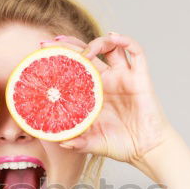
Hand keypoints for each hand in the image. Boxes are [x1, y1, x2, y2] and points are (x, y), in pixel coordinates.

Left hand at [42, 32, 170, 168]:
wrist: (147, 151)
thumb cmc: (121, 145)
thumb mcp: (94, 143)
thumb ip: (78, 142)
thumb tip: (61, 142)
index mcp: (94, 92)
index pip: (76, 67)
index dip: (62, 57)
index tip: (42, 51)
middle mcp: (108, 80)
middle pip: (89, 53)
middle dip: (71, 44)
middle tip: (54, 42)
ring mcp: (124, 77)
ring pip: (111, 47)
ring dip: (98, 42)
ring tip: (87, 52)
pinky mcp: (141, 77)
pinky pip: (136, 52)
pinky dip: (126, 40)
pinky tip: (114, 37)